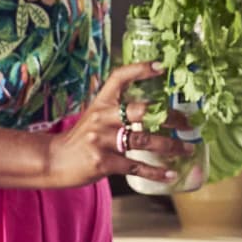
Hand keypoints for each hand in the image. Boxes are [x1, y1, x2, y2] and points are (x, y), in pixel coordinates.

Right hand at [45, 62, 181, 187]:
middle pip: (141, 111)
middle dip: (169, 117)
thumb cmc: (80, 138)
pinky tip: (171, 174)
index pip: (119, 77)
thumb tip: (152, 110)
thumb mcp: (95, 116)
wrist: (54, 160)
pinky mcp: (103, 163)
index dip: (139, 70)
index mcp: (101, 103)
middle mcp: (102, 118)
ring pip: (144, 140)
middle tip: (188, 123)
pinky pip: (136, 166)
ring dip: (171, 146)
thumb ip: (117, 111)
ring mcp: (102, 141)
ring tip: (187, 148)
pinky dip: (156, 172)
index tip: (160, 67)